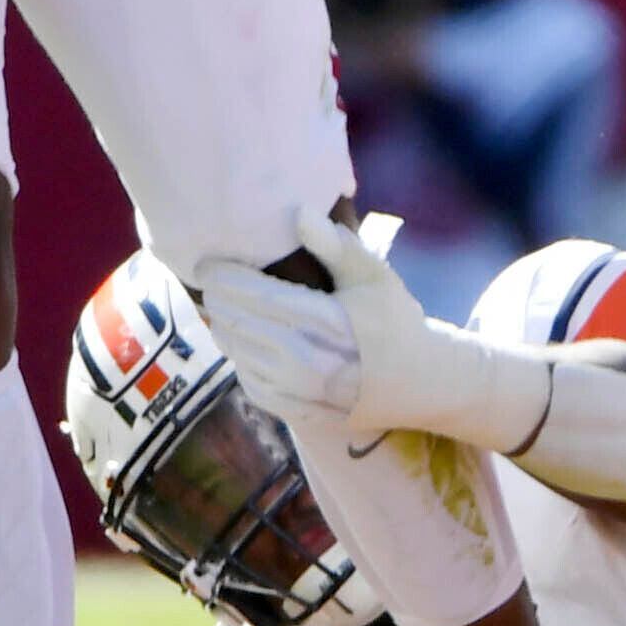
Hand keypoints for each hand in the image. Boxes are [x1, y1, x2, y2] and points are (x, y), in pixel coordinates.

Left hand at [196, 209, 551, 445]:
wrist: (420, 383)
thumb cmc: (394, 320)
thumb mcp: (374, 276)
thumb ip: (335, 245)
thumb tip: (298, 213)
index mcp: (327, 321)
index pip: (256, 296)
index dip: (223, 278)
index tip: (204, 263)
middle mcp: (308, 361)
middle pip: (239, 323)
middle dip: (217, 300)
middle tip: (208, 282)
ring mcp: (301, 392)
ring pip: (239, 354)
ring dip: (223, 327)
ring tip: (219, 306)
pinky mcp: (297, 412)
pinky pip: (249, 382)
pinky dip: (239, 359)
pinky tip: (241, 341)